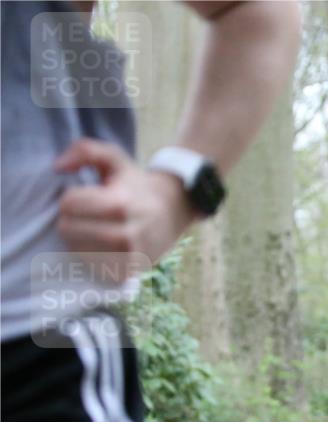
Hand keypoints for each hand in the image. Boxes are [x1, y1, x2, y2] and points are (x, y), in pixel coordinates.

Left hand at [54, 139, 196, 283]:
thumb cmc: (137, 184)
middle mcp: (125, 232)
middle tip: (88, 214)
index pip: (67, 203)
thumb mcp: (115, 158)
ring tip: (95, 229)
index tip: (85, 196)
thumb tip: (58, 167)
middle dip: (72, 218)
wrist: (175, 210)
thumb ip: (85, 150)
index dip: (71, 197)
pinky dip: (92, 255)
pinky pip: (92, 265)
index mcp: (119, 203)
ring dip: (79, 238)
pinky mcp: (129, 271)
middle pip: (67, 228)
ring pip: (76, 249)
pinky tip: (103, 245)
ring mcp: (128, 256)